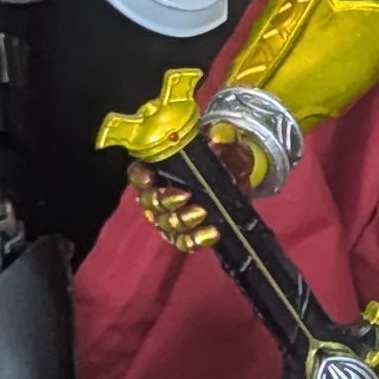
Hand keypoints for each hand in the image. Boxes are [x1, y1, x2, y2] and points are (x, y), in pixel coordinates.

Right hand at [129, 132, 274, 252]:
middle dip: (165, 201)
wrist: (241, 175)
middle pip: (150, 202)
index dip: (140, 177)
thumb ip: (223, 136)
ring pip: (165, 223)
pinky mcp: (185, 232)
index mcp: (158, 167)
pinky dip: (195, 240)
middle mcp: (157, 193)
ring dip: (183, 221)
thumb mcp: (227, 140)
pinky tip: (212, 233)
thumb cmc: (224, 153)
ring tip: (203, 213)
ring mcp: (169, 216)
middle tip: (186, 196)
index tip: (151, 178)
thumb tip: (217, 140)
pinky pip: (183, 242)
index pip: (137, 174)